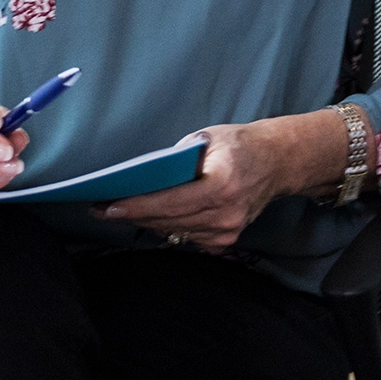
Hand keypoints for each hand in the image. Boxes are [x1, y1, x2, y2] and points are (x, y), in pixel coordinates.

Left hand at [92, 109, 357, 249]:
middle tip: (101, 208)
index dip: (136, 206)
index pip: (170, 201)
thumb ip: (177, 160)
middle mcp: (226, 213)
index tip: (108, 207)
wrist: (278, 162)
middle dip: (133, 214)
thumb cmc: (240, 144)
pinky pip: (187, 238)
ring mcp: (228, 231)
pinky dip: (168, 227)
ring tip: (120, 212)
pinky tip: (152, 216)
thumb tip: (143, 180)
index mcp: (222, 184)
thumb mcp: (208, 139)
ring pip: (174, 232)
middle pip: (167, 220)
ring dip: (146, 222)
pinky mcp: (227, 241)